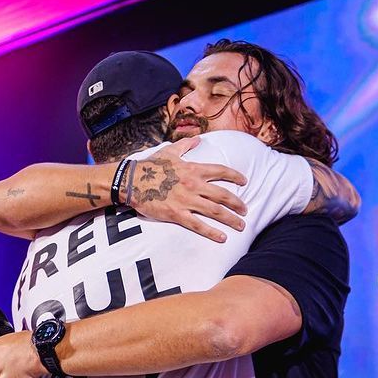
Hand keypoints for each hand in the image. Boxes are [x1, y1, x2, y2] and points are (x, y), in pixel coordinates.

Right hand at [126, 137, 248, 241]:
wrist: (131, 181)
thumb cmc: (150, 166)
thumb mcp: (169, 152)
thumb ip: (186, 145)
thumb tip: (197, 139)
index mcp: (194, 169)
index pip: (221, 171)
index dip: (235, 176)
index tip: (244, 182)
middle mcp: (194, 185)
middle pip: (223, 195)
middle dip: (238, 204)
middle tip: (246, 211)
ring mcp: (186, 201)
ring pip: (215, 211)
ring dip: (231, 219)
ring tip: (241, 226)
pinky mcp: (177, 214)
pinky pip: (198, 225)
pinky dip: (212, 232)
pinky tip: (222, 238)